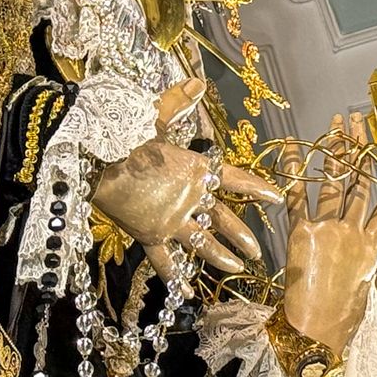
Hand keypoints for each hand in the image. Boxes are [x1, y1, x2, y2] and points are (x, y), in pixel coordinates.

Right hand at [91, 78, 282, 287]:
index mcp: (198, 169)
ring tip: (237, 268)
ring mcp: (173, 220)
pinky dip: (176, 279)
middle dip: (242, 235)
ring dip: (220, 257)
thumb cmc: (127, 137)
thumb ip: (179, 100)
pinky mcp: (151, 236)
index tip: (277, 199)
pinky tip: (188, 295)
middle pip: (224, 218)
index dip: (257, 189)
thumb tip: (197, 81)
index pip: (236, 179)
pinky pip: (166, 262)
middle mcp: (191, 197)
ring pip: (202, 244)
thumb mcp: (156, 115)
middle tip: (257, 250)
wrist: (99, 162)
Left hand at [282, 113, 376, 353]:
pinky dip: (294, 172)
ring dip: (337, 149)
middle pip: (363, 181)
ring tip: (338, 123)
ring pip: (336, 181)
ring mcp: (328, 229)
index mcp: (373, 246)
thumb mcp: (370, 301)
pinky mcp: (301, 232)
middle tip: (360, 119)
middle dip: (362, 148)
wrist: (314, 332)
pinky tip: (293, 148)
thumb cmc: (344, 320)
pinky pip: (298, 196)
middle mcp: (354, 231)